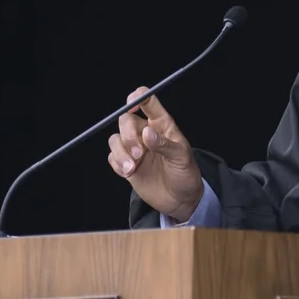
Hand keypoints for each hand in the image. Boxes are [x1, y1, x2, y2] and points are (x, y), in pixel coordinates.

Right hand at [106, 87, 204, 221]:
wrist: (181, 200)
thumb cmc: (186, 174)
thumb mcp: (182, 158)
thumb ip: (165, 144)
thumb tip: (146, 132)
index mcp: (162, 125)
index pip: (147, 102)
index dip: (137, 98)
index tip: (132, 106)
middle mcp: (146, 133)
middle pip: (125, 120)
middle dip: (128, 135)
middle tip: (139, 154)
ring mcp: (134, 148)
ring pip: (115, 139)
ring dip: (120, 152)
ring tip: (132, 168)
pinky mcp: (126, 163)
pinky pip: (112, 156)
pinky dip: (116, 163)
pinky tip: (129, 173)